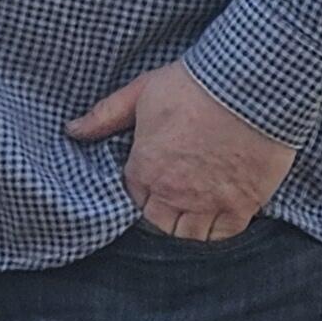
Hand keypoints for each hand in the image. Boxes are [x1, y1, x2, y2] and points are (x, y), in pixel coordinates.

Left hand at [68, 57, 295, 242]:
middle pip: (159, 223)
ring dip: (188, 226)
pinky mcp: (243, 204)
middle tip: (173, 199)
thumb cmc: (192, 86)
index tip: (152, 183)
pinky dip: (219, 230)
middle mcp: (173, 193)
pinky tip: (219, 217)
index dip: (142, 192)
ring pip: (189, 235)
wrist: (249, 88)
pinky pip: (225, 233)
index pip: (133, 198)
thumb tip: (72, 129)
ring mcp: (208, 202)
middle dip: (161, 214)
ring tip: (194, 210)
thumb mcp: (139, 93)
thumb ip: (105, 116)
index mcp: (144, 169)